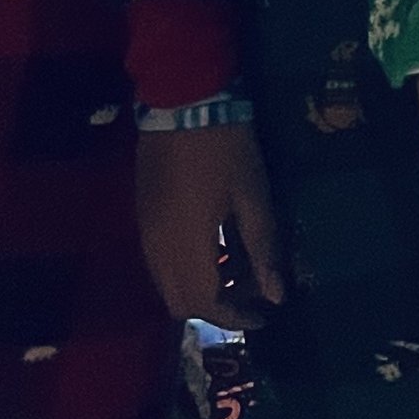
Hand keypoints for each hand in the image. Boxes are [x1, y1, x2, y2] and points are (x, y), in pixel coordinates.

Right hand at [136, 121, 285, 326]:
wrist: (182, 100)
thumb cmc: (226, 146)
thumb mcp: (254, 194)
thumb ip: (263, 248)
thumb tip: (276, 295)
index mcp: (187, 246)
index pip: (205, 304)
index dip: (235, 318)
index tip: (263, 315)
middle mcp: (158, 248)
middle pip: (179, 302)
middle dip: (215, 307)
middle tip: (252, 293)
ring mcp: (146, 231)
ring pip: (166, 284)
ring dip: (199, 288)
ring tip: (237, 272)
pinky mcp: (142, 215)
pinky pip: (159, 262)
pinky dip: (184, 269)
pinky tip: (213, 249)